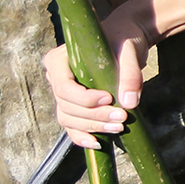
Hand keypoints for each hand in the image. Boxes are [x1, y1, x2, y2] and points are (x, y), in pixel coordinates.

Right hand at [42, 16, 151, 149]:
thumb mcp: (128, 51)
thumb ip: (129, 74)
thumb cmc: (123, 40)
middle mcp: (55, 78)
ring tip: (119, 126)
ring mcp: (63, 94)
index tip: (109, 98)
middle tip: (122, 118)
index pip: (64, 88)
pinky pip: (72, 126)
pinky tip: (99, 143)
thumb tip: (129, 103)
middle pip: (67, 107)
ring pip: (69, 119)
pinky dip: (83, 136)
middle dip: (94, 116)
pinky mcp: (75, 105)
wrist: (126, 40)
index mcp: (58, 60)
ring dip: (93, 127)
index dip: (85, 99)